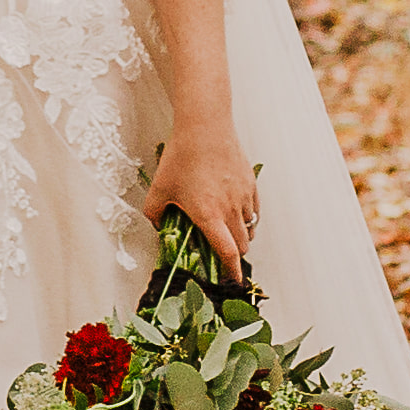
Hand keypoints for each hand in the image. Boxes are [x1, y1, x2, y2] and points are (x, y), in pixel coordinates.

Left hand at [152, 129, 259, 282]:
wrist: (205, 126)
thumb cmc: (181, 157)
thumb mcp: (159, 188)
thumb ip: (154, 214)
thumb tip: (158, 226)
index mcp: (209, 216)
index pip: (228, 253)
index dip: (231, 272)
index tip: (232, 283)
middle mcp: (231, 209)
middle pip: (242, 245)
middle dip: (233, 255)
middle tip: (221, 253)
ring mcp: (244, 196)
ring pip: (250, 228)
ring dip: (241, 236)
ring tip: (227, 232)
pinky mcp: (251, 184)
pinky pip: (255, 210)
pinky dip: (248, 218)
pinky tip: (236, 213)